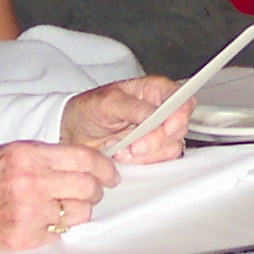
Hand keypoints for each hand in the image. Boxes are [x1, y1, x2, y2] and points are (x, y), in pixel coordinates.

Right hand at [0, 141, 119, 249]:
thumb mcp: (9, 152)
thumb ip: (46, 157)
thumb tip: (85, 163)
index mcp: (28, 156)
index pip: (83, 158)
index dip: (104, 166)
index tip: (111, 173)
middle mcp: (30, 183)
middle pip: (88, 187)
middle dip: (97, 190)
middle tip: (93, 191)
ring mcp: (28, 212)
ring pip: (80, 213)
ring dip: (79, 210)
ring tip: (64, 206)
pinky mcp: (25, 237)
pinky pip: (60, 233)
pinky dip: (58, 227)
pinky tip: (44, 220)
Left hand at [59, 76, 190, 162]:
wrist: (73, 133)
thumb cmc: (88, 110)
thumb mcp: (107, 103)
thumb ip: (134, 108)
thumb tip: (155, 115)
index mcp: (154, 90)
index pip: (181, 99)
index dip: (179, 113)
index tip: (168, 126)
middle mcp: (160, 110)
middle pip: (179, 126)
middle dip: (157, 140)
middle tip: (135, 144)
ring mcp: (157, 132)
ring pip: (172, 146)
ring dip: (147, 153)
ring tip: (123, 149)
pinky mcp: (152, 151)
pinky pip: (161, 160)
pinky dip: (143, 162)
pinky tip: (125, 156)